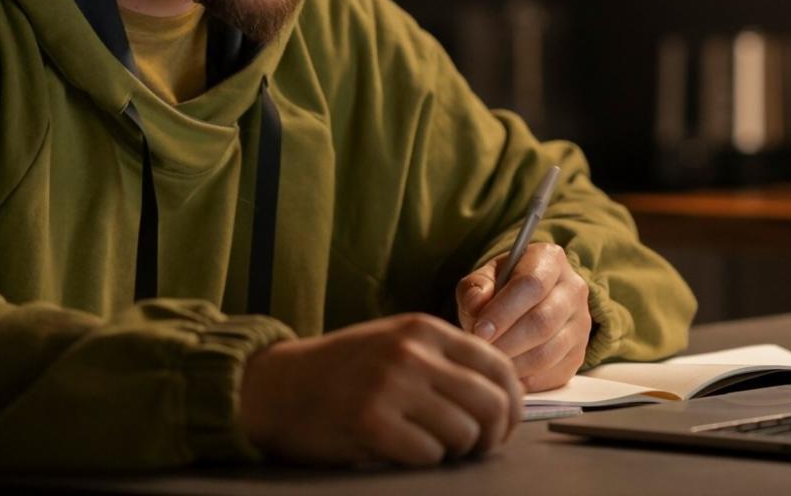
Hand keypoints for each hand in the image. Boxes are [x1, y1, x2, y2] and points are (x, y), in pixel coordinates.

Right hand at [239, 313, 521, 466]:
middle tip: (476, 448)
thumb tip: (503, 399)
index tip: (504, 426)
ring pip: (464, 433)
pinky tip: (401, 451)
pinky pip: (428, 455)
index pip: (499, 366)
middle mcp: (411, 352)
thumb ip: (445, 361)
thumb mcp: (397, 345)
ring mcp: (391, 385)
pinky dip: (422, 461)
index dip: (513, 404)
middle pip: (491, 404)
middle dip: (493, 436)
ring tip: (431, 446)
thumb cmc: (343, 372)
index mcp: (424, 329)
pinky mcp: (370, 422)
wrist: (276, 387)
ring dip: (454, 451)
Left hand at [456, 242, 590, 391]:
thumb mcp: (484, 279)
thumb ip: (475, 288)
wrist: (527, 304)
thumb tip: (476, 305)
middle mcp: (573, 289)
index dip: (503, 311)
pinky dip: (528, 380)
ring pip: (549, 352)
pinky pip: (555, 374)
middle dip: (507, 342)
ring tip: (491, 365)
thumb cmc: (501, 289)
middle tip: (482, 353)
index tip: (479, 331)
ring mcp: (581, 323)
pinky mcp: (580, 353)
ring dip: (515, 364)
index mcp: (550, 259)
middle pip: (543, 321)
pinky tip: (507, 376)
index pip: (531, 285)